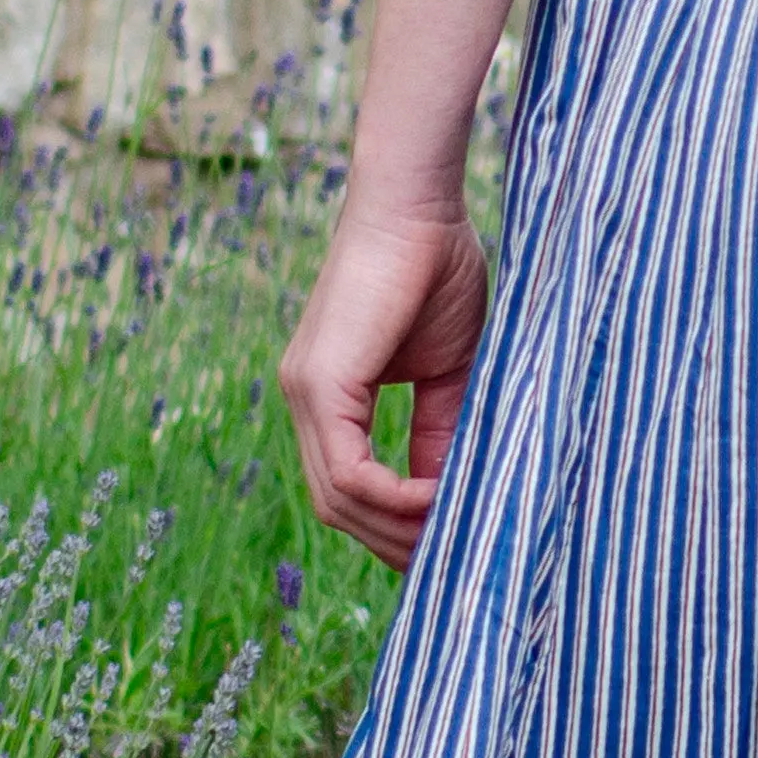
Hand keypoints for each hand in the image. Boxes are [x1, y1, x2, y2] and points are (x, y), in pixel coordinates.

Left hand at [280, 185, 493, 569]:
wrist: (418, 202)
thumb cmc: (436, 267)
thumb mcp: (448, 369)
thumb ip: (441, 432)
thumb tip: (448, 496)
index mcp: (325, 396)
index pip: (345, 488)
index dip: (393, 526)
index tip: (446, 540)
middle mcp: (301, 398)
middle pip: (336, 508)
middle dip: (396, 542)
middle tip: (456, 556)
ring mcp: (303, 392)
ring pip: (337, 500)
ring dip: (399, 528)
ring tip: (456, 531)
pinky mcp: (319, 383)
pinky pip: (348, 472)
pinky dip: (395, 497)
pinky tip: (438, 499)